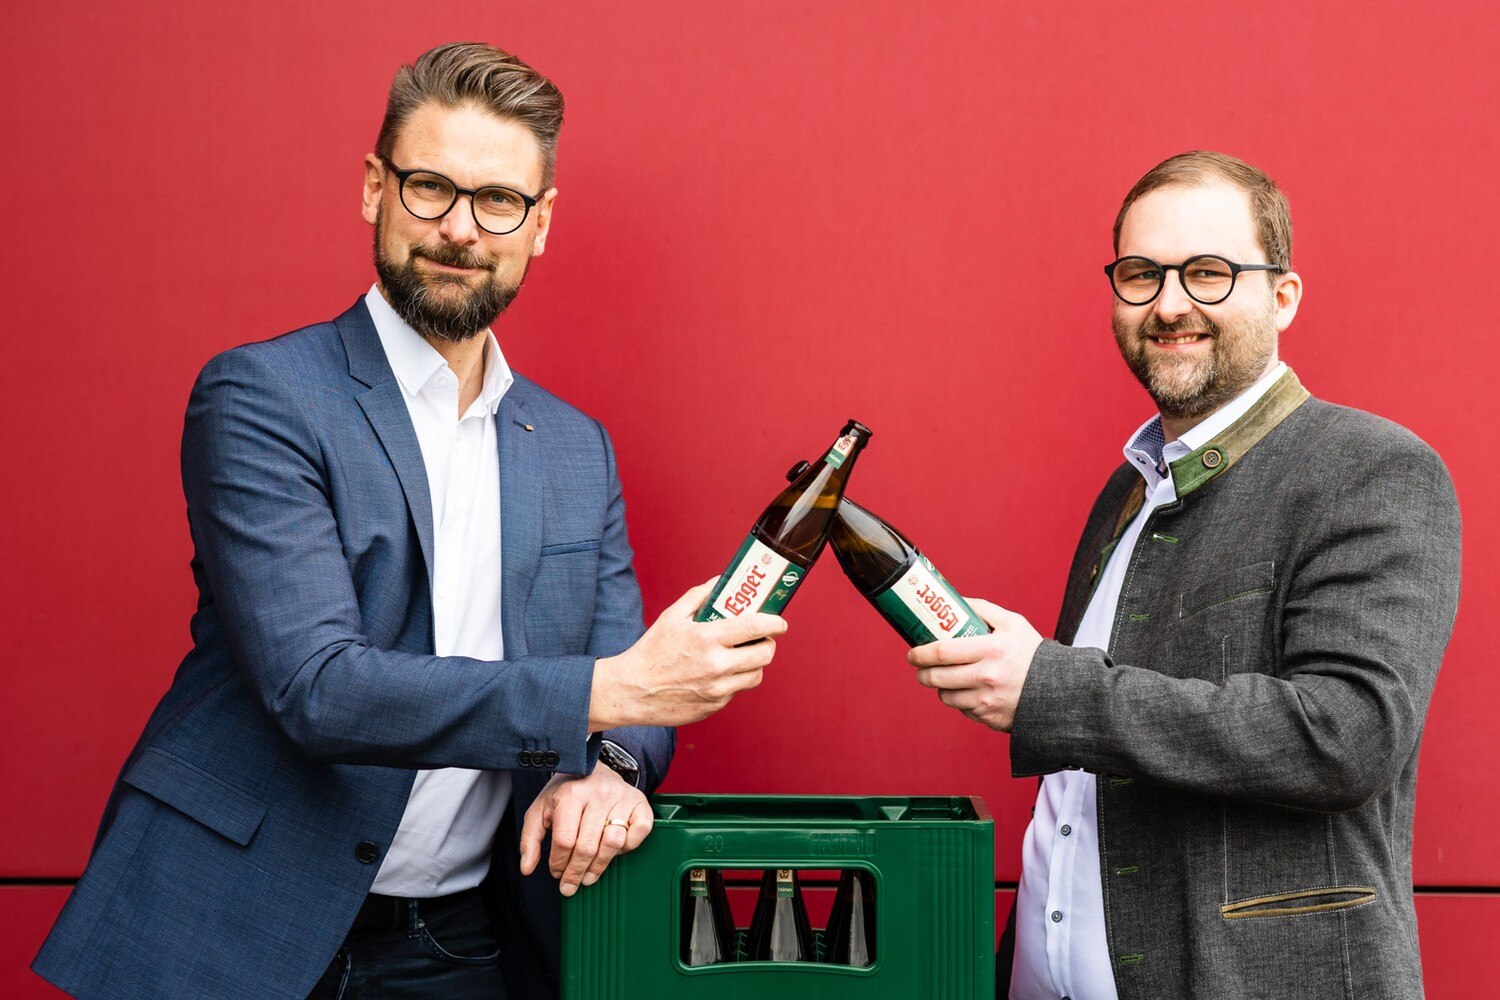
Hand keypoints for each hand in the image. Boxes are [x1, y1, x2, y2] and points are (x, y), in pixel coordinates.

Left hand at [519, 766, 653, 896]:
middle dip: (576, 873)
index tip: (556, 873)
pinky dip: (629, 847)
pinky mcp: (640, 802)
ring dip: (599, 866)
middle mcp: (599, 793)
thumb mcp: (541, 810)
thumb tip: (527, 868)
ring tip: (588, 875)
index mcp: (571, 794)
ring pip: (613, 843)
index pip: (564, 840)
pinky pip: (640, 832)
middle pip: (587, 846)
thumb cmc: (566, 792)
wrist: (594, 768)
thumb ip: (530, 839)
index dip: (558, 863)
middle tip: (570, 886)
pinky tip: (614, 850)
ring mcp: (622, 797)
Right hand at [588, 578, 785, 729]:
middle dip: (768, 644)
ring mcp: (717, 689)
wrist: (633, 690)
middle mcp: (716, 665)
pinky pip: (736, 691)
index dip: (775, 623)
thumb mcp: (671, 617)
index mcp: (707, 638)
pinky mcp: (714, 706)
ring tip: (743, 656)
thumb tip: (720, 582)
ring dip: (755, 664)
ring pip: (756, 676)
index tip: (780, 622)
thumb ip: (698, 596)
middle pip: (765, 654)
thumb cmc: (651, 652)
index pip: (755, 627)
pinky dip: (734, 680)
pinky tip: (719, 673)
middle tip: (762, 639)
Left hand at [907, 599, 1043, 731]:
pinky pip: (962, 710)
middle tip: (920, 668)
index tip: (912, 653)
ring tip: (946, 679)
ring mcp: (988, 701)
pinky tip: (969, 691)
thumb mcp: (1013, 623)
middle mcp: (988, 677)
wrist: (1058, 690)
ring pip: (946, 697)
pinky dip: (960, 701)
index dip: (920, 653)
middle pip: (937, 678)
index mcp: (992, 649)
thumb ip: (982, 609)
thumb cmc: (1032, 653)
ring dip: (940, 688)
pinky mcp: (990, 718)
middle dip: (922, 673)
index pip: (943, 652)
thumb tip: (954, 600)